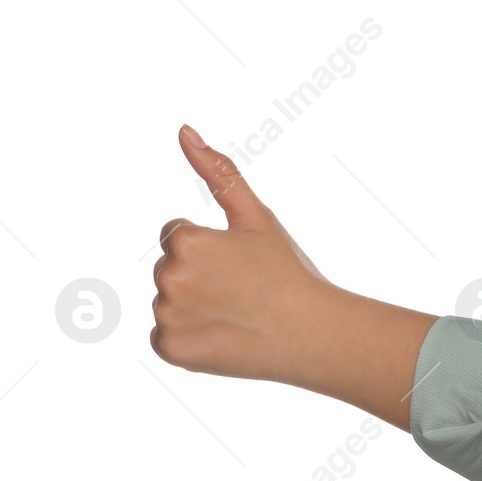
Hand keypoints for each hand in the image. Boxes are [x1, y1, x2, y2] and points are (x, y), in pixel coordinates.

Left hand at [151, 125, 330, 383]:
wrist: (315, 336)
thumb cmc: (289, 274)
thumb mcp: (257, 218)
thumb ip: (218, 173)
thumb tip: (184, 130)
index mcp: (185, 241)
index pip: (176, 237)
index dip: (212, 251)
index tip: (242, 268)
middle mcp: (169, 277)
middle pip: (168, 271)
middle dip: (199, 280)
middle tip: (242, 295)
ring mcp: (168, 316)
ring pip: (167, 305)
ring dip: (193, 312)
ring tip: (235, 319)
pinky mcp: (171, 350)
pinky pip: (166, 340)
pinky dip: (189, 343)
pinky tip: (222, 340)